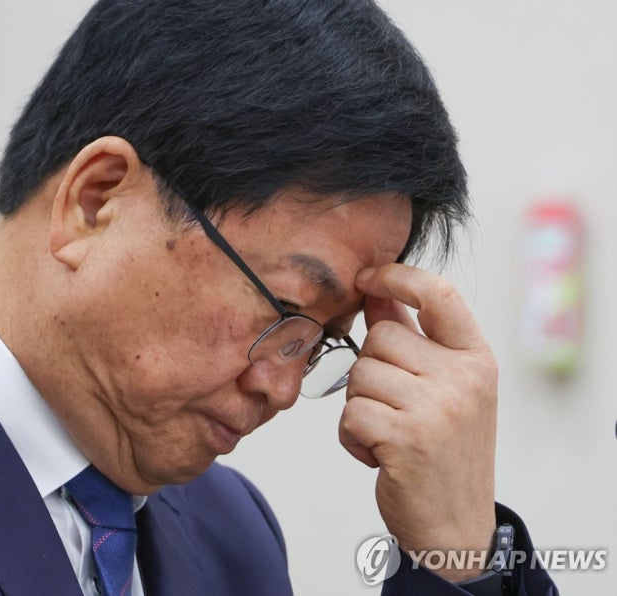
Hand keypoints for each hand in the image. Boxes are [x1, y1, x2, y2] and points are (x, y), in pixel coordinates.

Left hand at [339, 264, 496, 581]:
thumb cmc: (442, 451)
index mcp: (476, 359)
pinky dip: (352, 436)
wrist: (455, 524)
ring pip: (360, 374)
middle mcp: (464, 378)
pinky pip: (351, 412)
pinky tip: (378, 454)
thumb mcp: (444, 389)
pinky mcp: (408, 438)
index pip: (438, 294)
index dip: (397, 277)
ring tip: (388, 433)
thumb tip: (373, 294)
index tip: (366, 277)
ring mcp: (438, 407)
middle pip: (380, 337)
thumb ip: (412, 340)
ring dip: (360, 406)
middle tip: (391, 407)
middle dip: (369, 370)